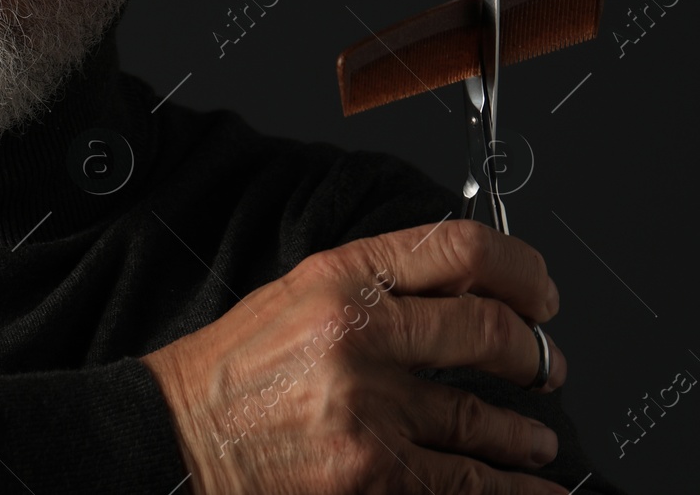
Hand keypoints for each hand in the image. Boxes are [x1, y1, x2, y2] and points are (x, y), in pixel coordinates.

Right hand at [140, 219, 568, 494]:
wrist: (173, 439)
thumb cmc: (227, 373)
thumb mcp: (291, 299)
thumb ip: (370, 290)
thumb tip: (454, 296)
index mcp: (337, 279)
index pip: (459, 249)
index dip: (520, 268)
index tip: (539, 290)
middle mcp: (358, 334)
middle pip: (490, 329)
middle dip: (535, 354)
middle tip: (547, 366)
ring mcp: (369, 408)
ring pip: (486, 417)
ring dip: (525, 434)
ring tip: (534, 441)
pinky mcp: (374, 474)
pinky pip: (468, 484)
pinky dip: (514, 491)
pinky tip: (532, 490)